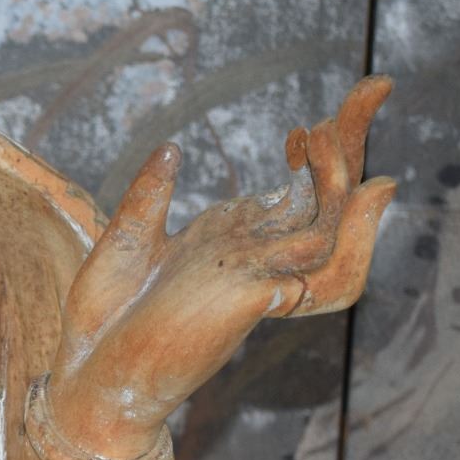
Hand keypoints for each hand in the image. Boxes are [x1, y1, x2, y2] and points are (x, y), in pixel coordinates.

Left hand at [47, 77, 396, 459]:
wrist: (83, 375)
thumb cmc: (103, 321)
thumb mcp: (125, 241)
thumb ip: (150, 195)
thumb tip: (172, 148)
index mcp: (230, 241)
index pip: (295, 190)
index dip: (321, 149)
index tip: (316, 116)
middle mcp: (254, 256)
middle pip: (326, 195)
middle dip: (353, 140)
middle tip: (375, 84)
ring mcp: (256, 276)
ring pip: (333, 228)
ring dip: (342, 179)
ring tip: (328, 132)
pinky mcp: (248, 295)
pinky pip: (320, 268)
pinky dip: (348, 233)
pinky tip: (358, 196)